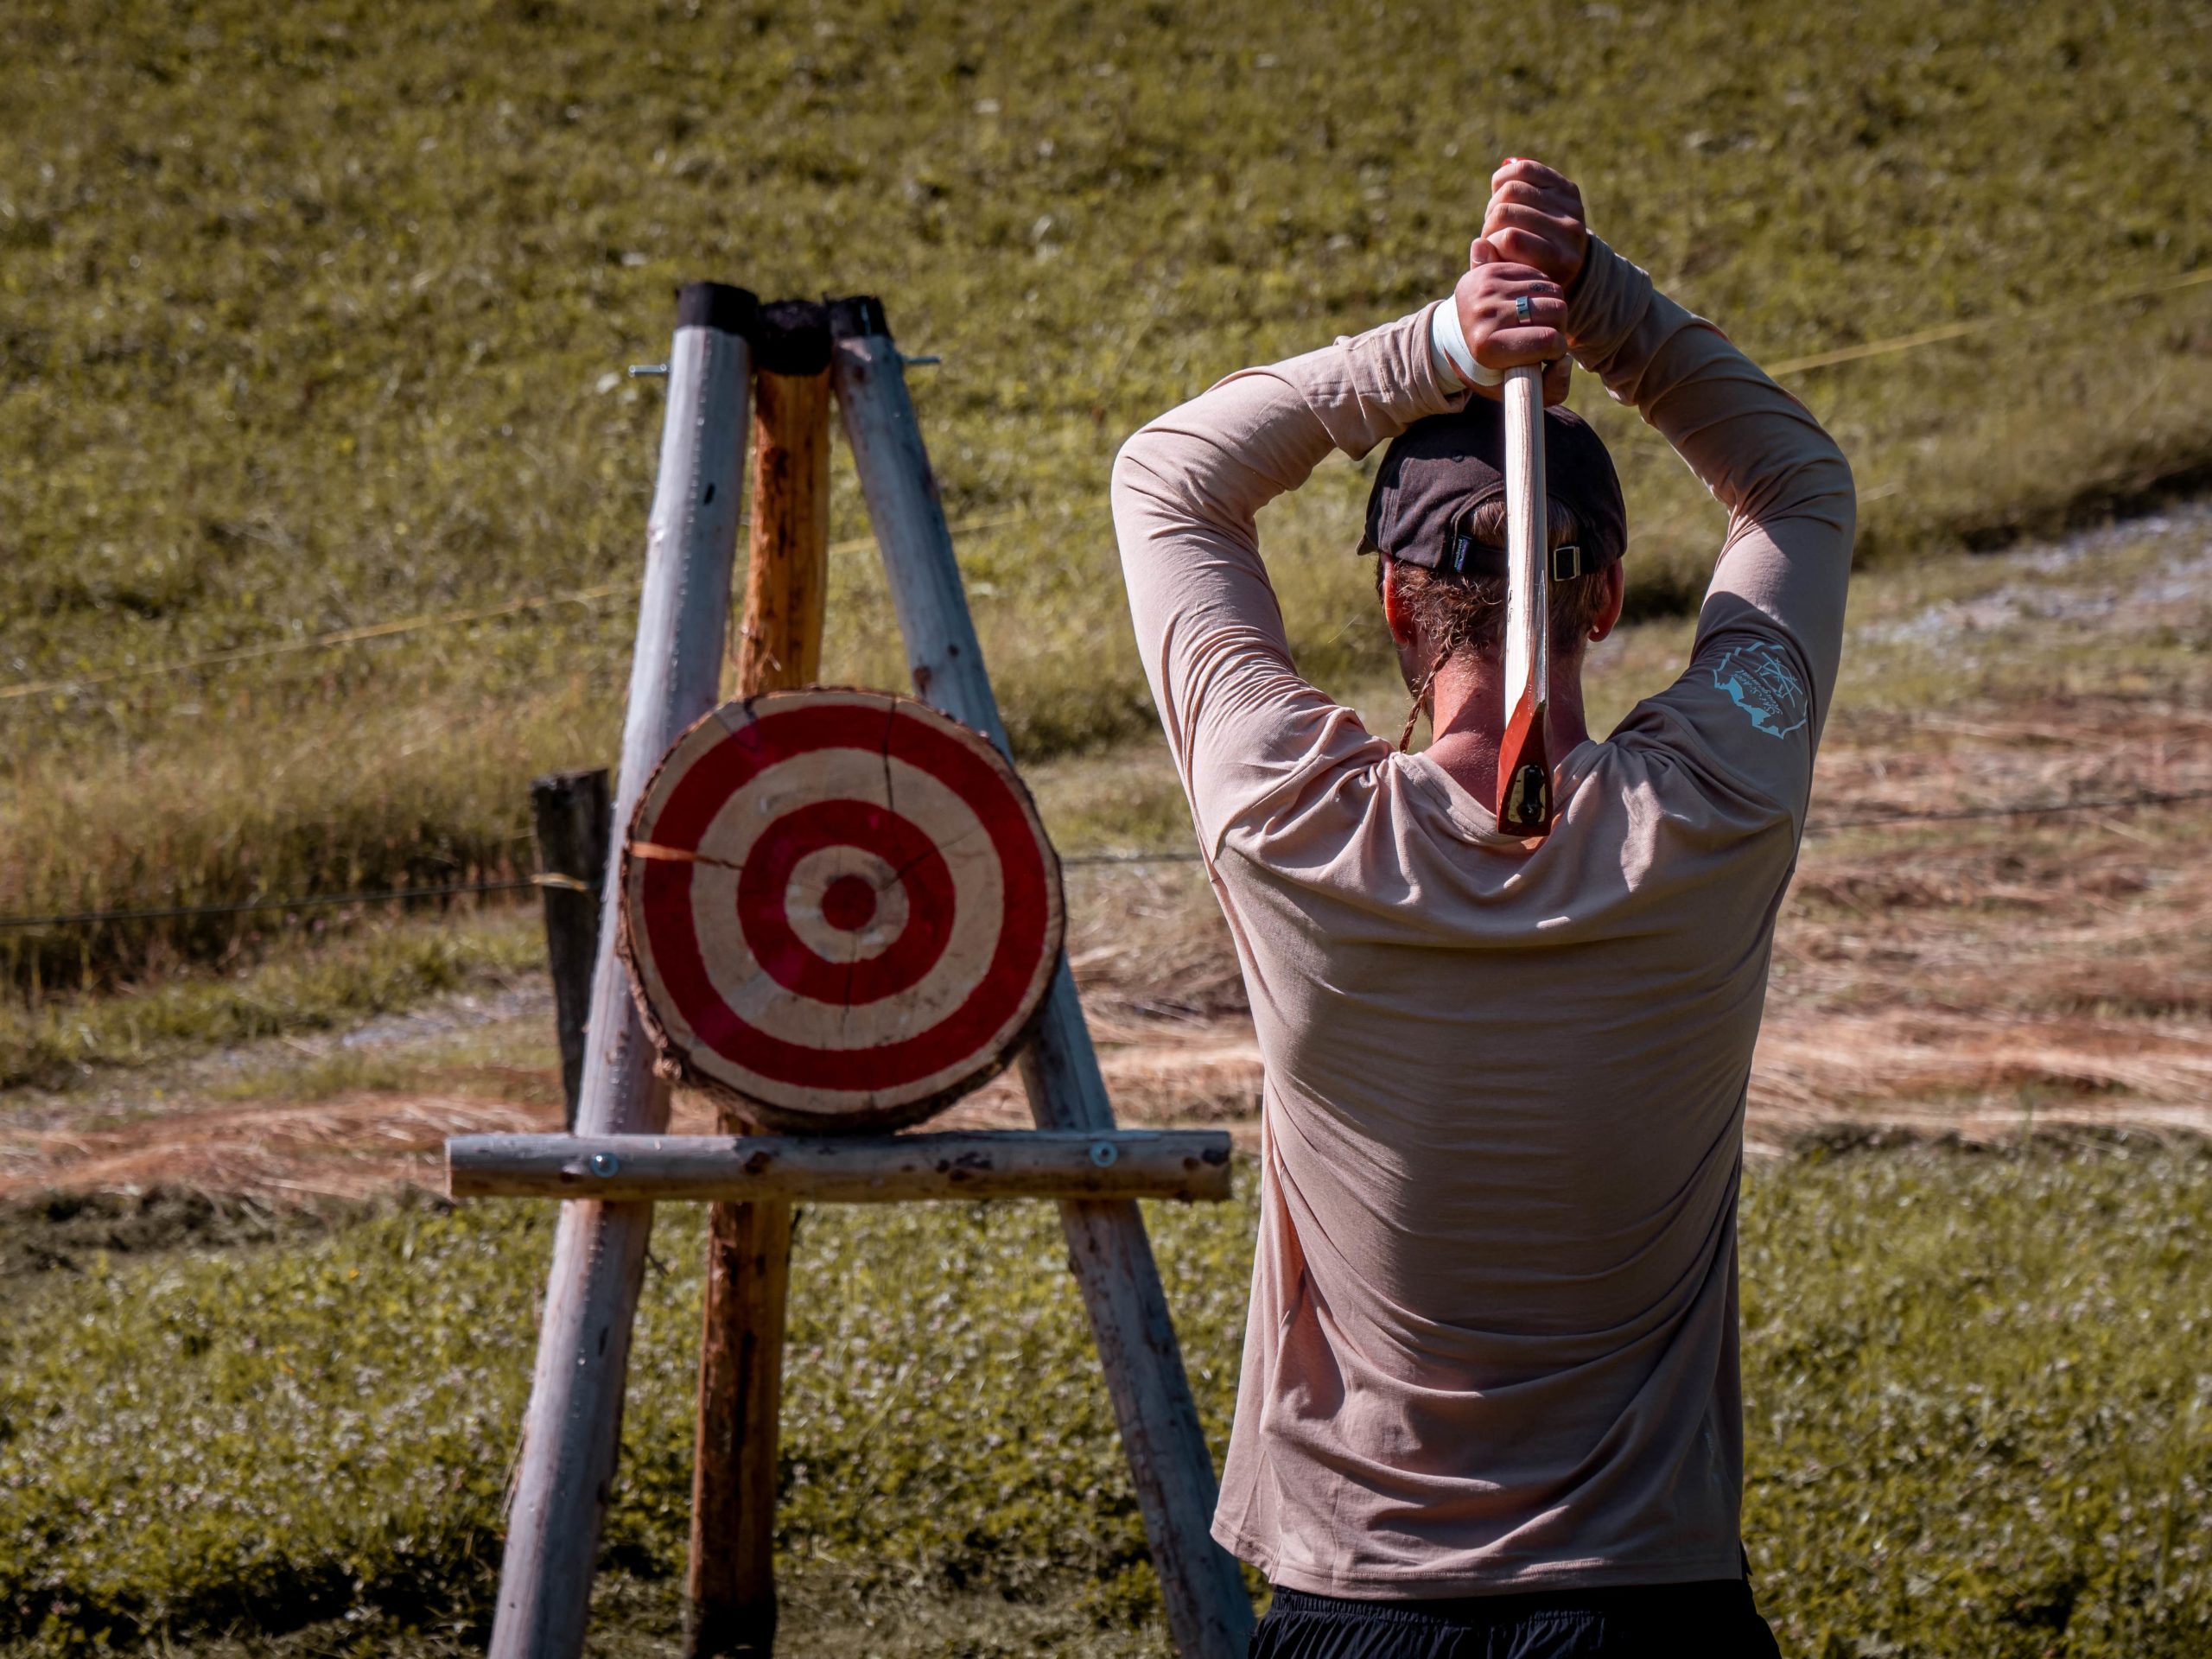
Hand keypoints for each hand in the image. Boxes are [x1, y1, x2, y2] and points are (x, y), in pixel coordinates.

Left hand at [1452, 257, 1571, 405]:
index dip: (1557, 349)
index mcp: (1486, 348)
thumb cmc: (1490, 367)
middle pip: (1556, 311)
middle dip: (1559, 327)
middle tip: (1544, 337)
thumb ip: (1551, 390)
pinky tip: (1528, 305)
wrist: (1453, 335)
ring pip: (1553, 290)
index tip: (1548, 355)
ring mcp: (1486, 287)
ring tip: (1536, 322)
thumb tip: (1565, 361)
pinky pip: (1540, 275)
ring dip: (1553, 309)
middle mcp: (1483, 314)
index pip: (1547, 341)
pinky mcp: (1491, 269)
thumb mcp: (1515, 389)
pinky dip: (1542, 292)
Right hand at [1480, 157, 1588, 289]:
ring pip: (1511, 189)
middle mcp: (1571, 232)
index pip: (1511, 238)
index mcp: (1559, 261)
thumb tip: (1480, 244)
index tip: (1491, 250)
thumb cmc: (1529, 273)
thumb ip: (1491, 267)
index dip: (1491, 241)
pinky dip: (1504, 178)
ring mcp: (1571, 207)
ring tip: (1497, 217)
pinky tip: (1499, 190)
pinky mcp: (1567, 188)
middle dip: (1490, 222)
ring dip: (1494, 204)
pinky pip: (1525, 169)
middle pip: (1507, 211)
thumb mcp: (1509, 278)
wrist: (1565, 260)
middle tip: (1491, 232)